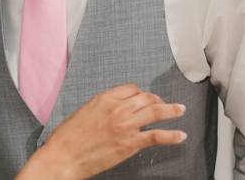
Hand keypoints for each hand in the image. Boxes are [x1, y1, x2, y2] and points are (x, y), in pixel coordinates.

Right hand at [20, 84, 186, 179]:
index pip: (131, 89)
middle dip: (158, 100)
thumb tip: (116, 111)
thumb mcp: (85, 112)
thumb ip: (103, 108)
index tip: (144, 98)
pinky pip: (157, 136)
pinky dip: (172, 135)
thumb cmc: (69, 137)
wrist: (64, 156)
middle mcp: (117, 108)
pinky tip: (180, 135)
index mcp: (104, 98)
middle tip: (165, 104)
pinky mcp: (130, 143)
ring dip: (172, 110)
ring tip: (180, 110)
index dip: (140, 93)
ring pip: (156, 112)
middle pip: (146, 98)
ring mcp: (125, 125)